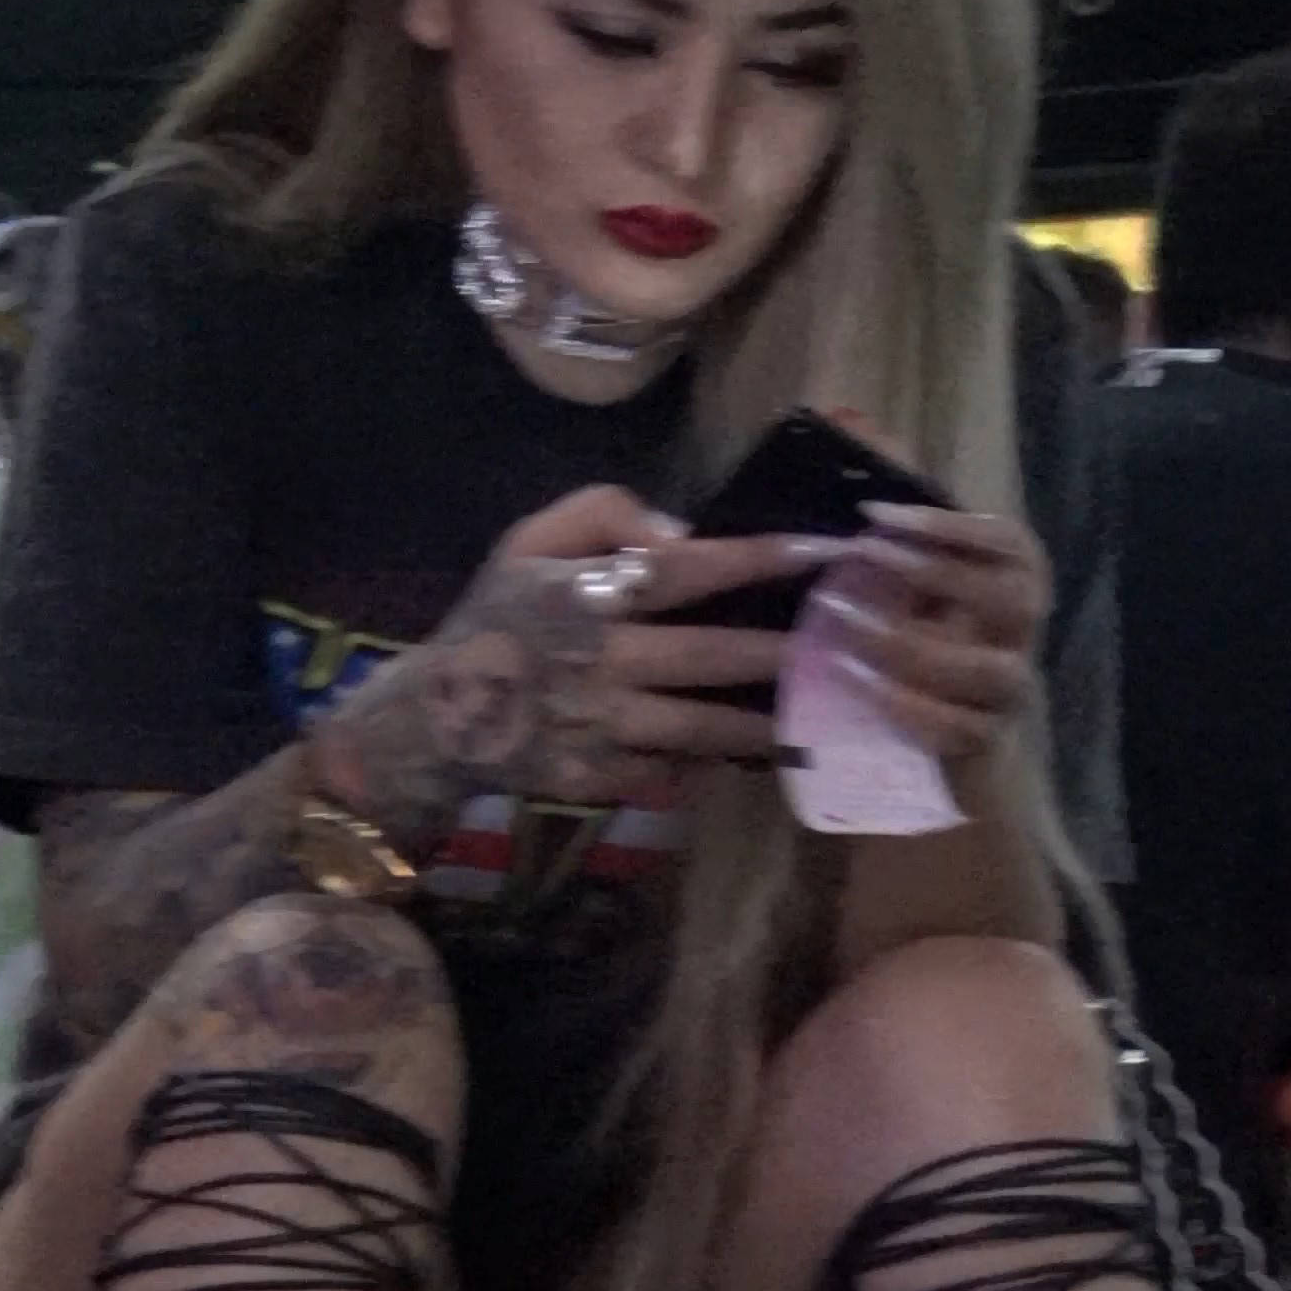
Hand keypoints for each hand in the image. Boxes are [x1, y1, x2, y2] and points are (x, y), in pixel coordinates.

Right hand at [316, 485, 845, 830]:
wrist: (442, 718)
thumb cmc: (500, 617)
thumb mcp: (528, 543)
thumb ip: (599, 512)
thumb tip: (679, 531)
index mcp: (581, 594)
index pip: (681, 571)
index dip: (754, 559)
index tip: (821, 552)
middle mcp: (595, 662)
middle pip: (705, 658)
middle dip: (780, 652)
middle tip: (848, 646)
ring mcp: (599, 728)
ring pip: (699, 728)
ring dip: (764, 722)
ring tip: (822, 712)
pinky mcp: (599, 779)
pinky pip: (671, 773)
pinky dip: (717, 766)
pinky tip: (761, 754)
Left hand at [803, 498, 1049, 773]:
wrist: (932, 738)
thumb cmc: (914, 639)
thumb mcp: (909, 588)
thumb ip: (892, 556)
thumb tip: (841, 529)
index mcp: (1017, 580)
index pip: (1005, 541)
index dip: (947, 524)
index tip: (875, 513)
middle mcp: (1024, 634)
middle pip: (1013, 600)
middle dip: (937, 573)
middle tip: (864, 553)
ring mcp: (1011, 691)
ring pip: (988, 670)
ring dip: (911, 643)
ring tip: (844, 620)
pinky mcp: (987, 740)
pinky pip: (960, 727)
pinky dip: (906, 704)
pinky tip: (857, 680)